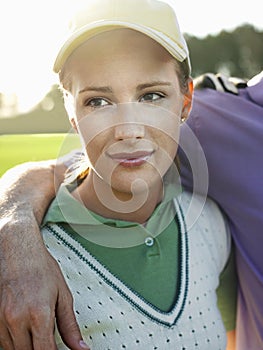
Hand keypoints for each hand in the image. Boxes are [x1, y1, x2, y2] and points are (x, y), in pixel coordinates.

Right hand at [0, 217, 89, 349]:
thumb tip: (80, 347)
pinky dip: (15, 341)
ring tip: (37, 331)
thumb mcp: (62, 295)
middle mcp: (17, 319)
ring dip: (27, 347)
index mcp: (38, 314)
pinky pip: (3, 341)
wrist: (18, 251)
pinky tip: (24, 330)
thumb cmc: (40, 268)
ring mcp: (1, 319)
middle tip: (49, 339)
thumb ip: (70, 325)